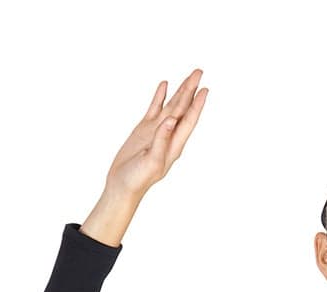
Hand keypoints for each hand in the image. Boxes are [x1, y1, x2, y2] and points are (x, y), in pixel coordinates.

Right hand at [106, 69, 208, 198]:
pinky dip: (160, 96)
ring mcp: (156, 131)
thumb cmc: (138, 179)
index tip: (205, 89)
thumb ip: (162, 141)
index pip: (189, 120)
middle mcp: (168, 135)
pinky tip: (165, 85)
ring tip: (189, 77)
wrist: (122, 185)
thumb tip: (171, 120)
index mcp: (174, 144)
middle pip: (182, 108)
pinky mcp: (144, 129)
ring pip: (170, 105)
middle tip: (199, 72)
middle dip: (191, 90)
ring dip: (179, 91)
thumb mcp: (152, 161)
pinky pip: (154, 108)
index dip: (197, 104)